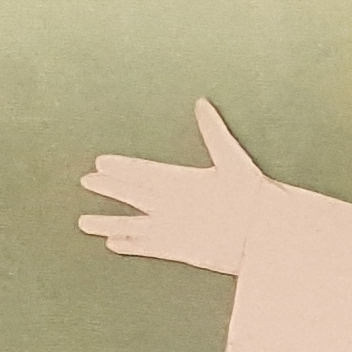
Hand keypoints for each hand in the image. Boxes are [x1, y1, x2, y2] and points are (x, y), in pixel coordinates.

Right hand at [80, 99, 270, 274]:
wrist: (266, 234)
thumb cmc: (255, 196)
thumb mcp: (232, 160)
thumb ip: (214, 132)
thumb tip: (202, 102)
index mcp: (184, 181)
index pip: (145, 172)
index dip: (124, 167)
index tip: (101, 161)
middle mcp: (176, 204)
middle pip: (134, 194)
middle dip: (111, 188)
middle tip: (86, 180)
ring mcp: (176, 228)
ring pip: (134, 224)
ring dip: (110, 222)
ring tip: (85, 222)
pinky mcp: (180, 249)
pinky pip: (148, 246)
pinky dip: (129, 245)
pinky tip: (111, 243)